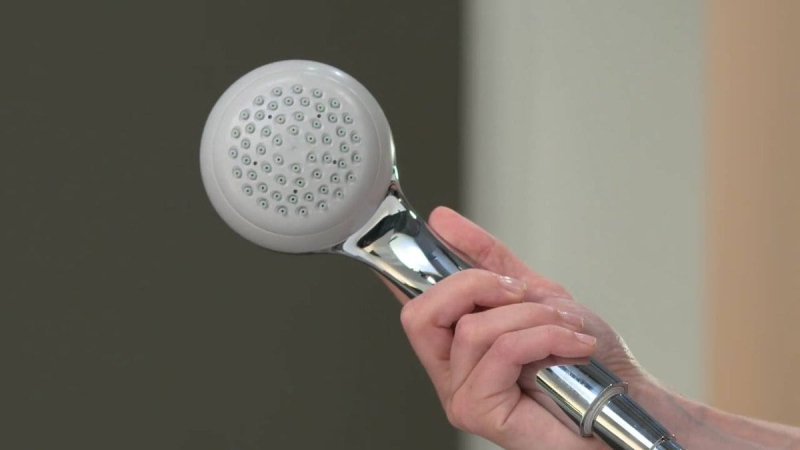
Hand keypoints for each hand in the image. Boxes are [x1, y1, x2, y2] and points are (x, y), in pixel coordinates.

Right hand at [381, 207, 653, 449]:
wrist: (627, 401)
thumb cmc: (586, 362)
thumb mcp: (535, 292)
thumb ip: (489, 259)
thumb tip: (443, 221)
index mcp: (454, 344)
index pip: (414, 303)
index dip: (410, 266)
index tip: (433, 227)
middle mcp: (450, 372)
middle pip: (420, 314)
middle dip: (474, 284)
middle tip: (519, 290)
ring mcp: (461, 395)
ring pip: (472, 329)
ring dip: (530, 315)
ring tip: (565, 324)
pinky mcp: (481, 412)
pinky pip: (501, 351)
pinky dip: (544, 336)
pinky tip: (573, 344)